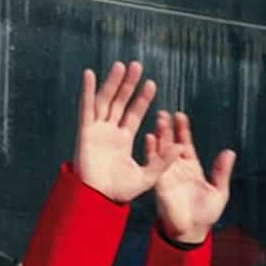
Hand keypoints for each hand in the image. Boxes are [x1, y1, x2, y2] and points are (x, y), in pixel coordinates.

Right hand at [73, 61, 159, 204]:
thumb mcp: (148, 177)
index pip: (134, 114)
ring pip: (105, 100)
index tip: (151, 84)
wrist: (98, 200)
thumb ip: (162, 162)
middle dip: (128, 84)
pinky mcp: (85, 132)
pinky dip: (87, 91)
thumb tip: (179, 147)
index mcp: (123, 140)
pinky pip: (86, 108)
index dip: (142, 99)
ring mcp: (97, 130)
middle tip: (137, 66)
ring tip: (121, 65)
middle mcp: (110, 132)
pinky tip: (89, 75)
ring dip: (112, 83)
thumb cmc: (120, 192)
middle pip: (120, 102)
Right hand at [152, 109, 235, 244]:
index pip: (186, 144)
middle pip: (171, 143)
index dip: (183, 131)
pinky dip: (151, 151)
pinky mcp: (159, 183)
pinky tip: (150, 138)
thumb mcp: (219, 191)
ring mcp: (167, 174)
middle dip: (168, 128)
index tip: (180, 116)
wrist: (191, 232)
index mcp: (192, 168)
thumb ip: (222, 172)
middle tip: (164, 113)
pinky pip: (154, 164)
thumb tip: (229, 152)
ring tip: (158, 119)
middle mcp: (177, 169)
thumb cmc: (206, 215)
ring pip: (161, 150)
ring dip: (159, 135)